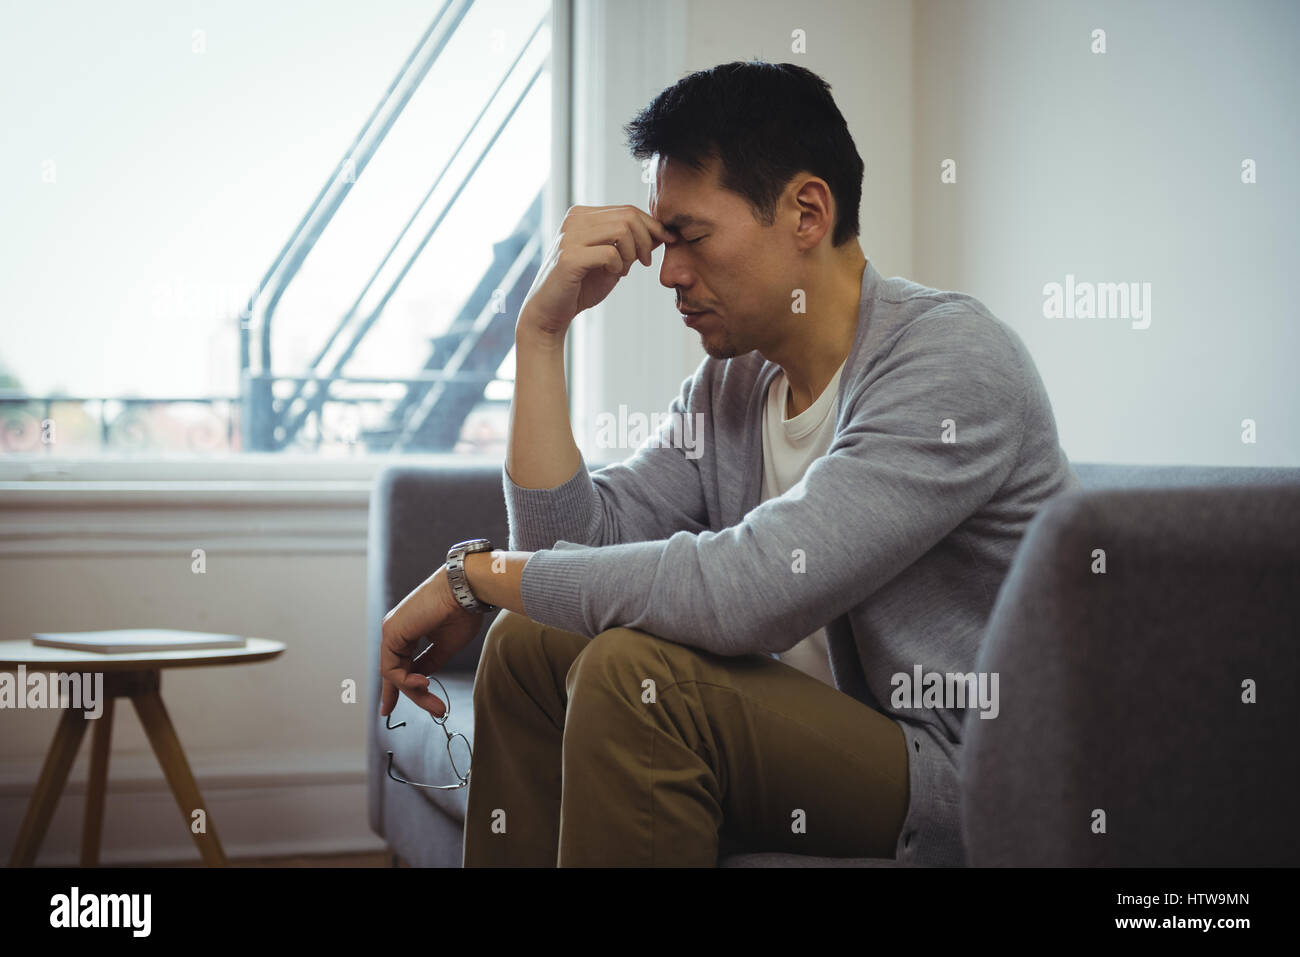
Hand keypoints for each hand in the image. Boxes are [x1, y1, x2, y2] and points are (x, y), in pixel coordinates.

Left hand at [379, 565, 482, 719]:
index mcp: (408, 631)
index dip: (396, 688)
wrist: (466, 590)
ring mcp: (392, 631)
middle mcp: (397, 631)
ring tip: (436, 703)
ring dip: (414, 692)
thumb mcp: (445, 646)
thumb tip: (422, 678)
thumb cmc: (462, 612)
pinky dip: (406, 681)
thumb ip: (430, 662)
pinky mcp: (391, 633)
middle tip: (436, 710)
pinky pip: (391, 668)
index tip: (389, 710)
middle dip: (415, 695)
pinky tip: (424, 684)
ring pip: (394, 673)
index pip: (398, 665)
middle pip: (397, 672)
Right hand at [518, 204, 671, 339]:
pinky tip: (613, 275)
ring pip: (622, 230)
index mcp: (582, 215)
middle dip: (646, 240)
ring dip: (633, 253)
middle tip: (645, 262)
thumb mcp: (613, 261)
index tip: (666, 242)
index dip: (652, 226)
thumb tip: (662, 231)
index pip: (627, 209)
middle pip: (628, 216)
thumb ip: (632, 244)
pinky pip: (610, 253)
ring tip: (626, 270)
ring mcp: (569, 237)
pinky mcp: (569, 258)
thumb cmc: (581, 286)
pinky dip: (619, 266)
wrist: (551, 312)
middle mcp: (573, 220)